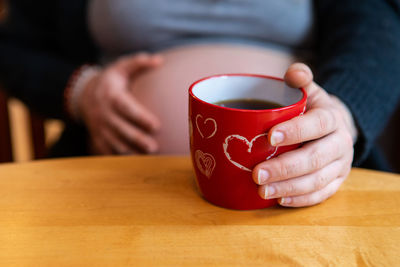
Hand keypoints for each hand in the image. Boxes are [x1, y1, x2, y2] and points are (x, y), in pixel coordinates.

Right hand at [79, 53, 162, 154]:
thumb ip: (139, 63)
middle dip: (137, 140)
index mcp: (111, 96)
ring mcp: (99, 128)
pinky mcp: (98, 138)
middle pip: (121, 129)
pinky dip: (120, 157)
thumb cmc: (110, 81)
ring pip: (115, 143)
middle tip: (154, 147)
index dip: (140, 118)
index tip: (156, 125)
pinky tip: (135, 162)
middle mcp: (104, 114)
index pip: (126, 108)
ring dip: (131, 151)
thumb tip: (159, 60)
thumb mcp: (120, 67)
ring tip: (148, 156)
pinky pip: (107, 151)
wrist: (83, 95)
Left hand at [253, 63, 357, 206]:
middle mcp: (340, 143)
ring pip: (317, 180)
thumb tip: (293, 72)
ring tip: (262, 191)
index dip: (296, 131)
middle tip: (256, 174)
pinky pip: (321, 195)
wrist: (335, 129)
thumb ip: (300, 79)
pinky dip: (300, 200)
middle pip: (315, 158)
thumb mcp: (309, 91)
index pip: (318, 124)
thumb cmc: (312, 110)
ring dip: (289, 188)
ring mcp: (340, 166)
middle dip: (284, 168)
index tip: (269, 137)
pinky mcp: (337, 183)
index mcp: (331, 118)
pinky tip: (278, 200)